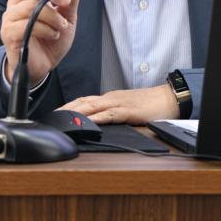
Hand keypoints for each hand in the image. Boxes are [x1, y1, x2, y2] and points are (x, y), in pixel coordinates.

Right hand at [0, 0, 80, 85]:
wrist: (41, 67)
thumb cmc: (51, 39)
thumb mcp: (67, 19)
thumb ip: (71, 1)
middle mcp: (17, 3)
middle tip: (66, 1)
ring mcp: (10, 17)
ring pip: (30, 6)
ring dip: (52, 16)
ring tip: (61, 27)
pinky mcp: (8, 32)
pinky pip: (26, 25)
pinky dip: (45, 29)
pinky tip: (53, 35)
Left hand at [59, 84, 177, 124]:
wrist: (168, 98)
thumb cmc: (149, 104)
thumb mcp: (126, 108)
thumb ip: (112, 113)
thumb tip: (98, 123)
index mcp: (109, 98)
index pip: (84, 100)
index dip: (68, 106)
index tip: (55, 114)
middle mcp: (111, 98)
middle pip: (83, 102)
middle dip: (66, 109)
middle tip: (52, 117)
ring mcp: (119, 103)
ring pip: (93, 106)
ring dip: (76, 112)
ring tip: (63, 119)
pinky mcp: (128, 111)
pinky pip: (110, 114)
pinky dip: (97, 118)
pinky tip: (89, 122)